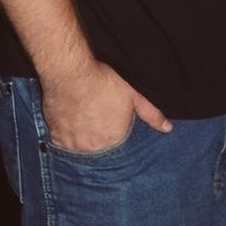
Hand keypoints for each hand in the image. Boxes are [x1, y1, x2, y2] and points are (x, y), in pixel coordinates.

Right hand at [39, 60, 171, 151]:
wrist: (71, 75)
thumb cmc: (103, 83)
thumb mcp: (133, 96)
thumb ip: (152, 115)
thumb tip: (168, 128)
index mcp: (114, 141)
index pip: (119, 149)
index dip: (117, 136)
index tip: (112, 125)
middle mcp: (94, 148)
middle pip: (100, 150)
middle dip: (101, 141)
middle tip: (97, 122)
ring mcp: (74, 146)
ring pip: (81, 150)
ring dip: (84, 141)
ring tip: (85, 123)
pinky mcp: (57, 139)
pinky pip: (64, 147)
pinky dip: (68, 140)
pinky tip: (71, 126)